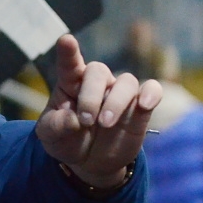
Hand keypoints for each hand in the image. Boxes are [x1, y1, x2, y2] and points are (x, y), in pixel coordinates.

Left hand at [35, 35, 161, 188]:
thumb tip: (72, 118)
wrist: (89, 162)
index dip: (69, 52)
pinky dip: (152, 93)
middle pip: (98, 72)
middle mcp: (96, 84)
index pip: (70, 64)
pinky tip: (146, 104)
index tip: (66, 41)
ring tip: (105, 123)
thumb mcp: (50, 135)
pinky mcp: (139, 109)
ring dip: (116, 101)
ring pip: (126, 81)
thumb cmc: (66, 140)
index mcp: (70, 84)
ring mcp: (118, 94)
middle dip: (91, 95)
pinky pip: (152, 90)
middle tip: (86, 120)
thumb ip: (56, 125)